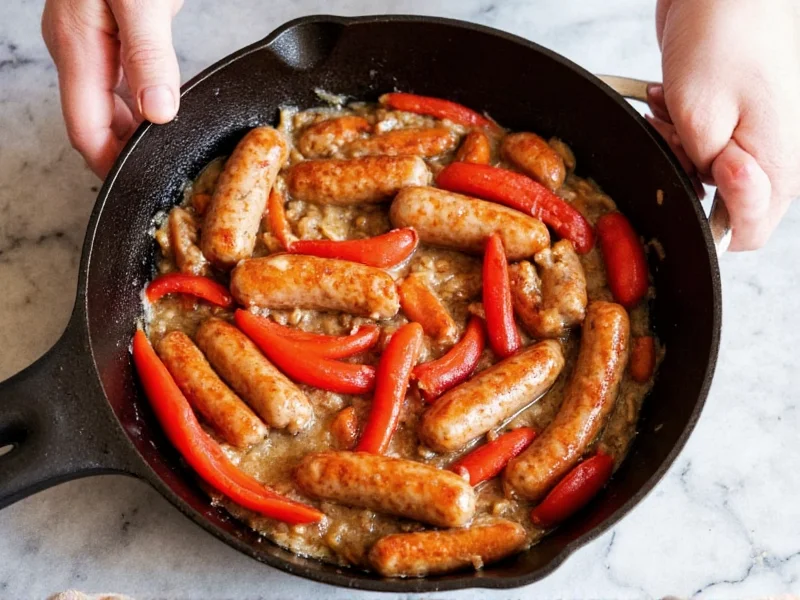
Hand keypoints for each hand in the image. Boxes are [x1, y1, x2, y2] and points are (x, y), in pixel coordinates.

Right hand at [42, 0, 183, 177]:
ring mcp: (91, 39)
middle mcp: (78, 47)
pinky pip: (121, 80)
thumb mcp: (140, 1)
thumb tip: (157, 111)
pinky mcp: (109, 30)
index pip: (86, 131)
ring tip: (171, 144)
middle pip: (97, 122)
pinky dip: (142, 101)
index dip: (112, 164)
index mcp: (78, 47)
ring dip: (137, 127)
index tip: (141, 184)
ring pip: (109, 102)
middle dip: (128, 151)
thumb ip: (147, 54)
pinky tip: (163, 107)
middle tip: (166, 168)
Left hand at [650, 0, 799, 250]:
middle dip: (683, 175)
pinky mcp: (732, 117)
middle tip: (673, 136)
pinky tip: (668, 98)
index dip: (707, 221)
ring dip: (674, 146)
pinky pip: (697, 142)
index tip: (693, 173)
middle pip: (719, 200)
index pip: (745, 233)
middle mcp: (772, 155)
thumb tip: (707, 194)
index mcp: (777, 164)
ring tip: (669, 108)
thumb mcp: (699, 117)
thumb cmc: (727, 35)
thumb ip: (702, 172)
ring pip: (701, 170)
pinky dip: (676, 127)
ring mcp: (753, 135)